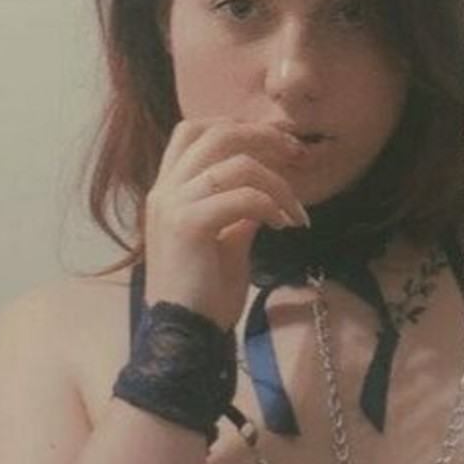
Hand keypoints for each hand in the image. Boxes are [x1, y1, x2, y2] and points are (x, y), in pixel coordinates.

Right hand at [142, 120, 310, 329]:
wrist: (184, 337)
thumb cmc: (203, 294)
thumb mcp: (226, 242)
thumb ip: (239, 211)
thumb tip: (266, 192)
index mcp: (167, 189)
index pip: (194, 130)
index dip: (238, 127)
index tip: (277, 144)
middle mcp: (164, 189)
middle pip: (217, 133)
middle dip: (264, 137)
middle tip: (298, 155)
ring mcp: (172, 204)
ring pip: (236, 163)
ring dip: (278, 182)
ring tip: (295, 210)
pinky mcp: (187, 224)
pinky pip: (242, 197)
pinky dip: (271, 206)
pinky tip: (284, 225)